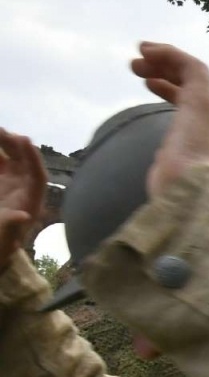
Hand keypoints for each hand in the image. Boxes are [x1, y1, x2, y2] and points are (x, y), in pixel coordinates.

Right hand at [0, 129, 47, 264]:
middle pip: (26, 164)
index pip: (38, 177)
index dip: (33, 158)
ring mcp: (13, 186)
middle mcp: (26, 191)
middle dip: (17, 146)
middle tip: (3, 130)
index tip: (25, 140)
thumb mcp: (4, 237)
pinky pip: (1, 165)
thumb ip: (11, 224)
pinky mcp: (2, 185)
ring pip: (12, 161)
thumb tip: (23, 216)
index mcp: (32, 202)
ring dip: (5, 145)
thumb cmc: (1, 245)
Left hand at [130, 42, 208, 198]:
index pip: (192, 104)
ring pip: (193, 72)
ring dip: (165, 59)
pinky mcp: (203, 97)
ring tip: (138, 56)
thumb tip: (158, 176)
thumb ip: (167, 167)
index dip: (170, 89)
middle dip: (166, 71)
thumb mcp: (169, 174)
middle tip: (138, 66)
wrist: (193, 189)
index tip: (148, 83)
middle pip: (193, 85)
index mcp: (207, 137)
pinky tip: (149, 50)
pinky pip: (191, 65)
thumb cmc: (179, 188)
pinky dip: (170, 53)